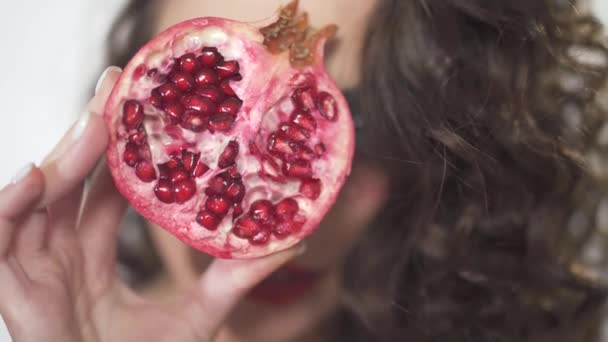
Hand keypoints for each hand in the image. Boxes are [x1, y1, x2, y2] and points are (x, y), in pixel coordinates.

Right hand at [0, 67, 302, 341]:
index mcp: (94, 254)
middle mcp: (62, 255)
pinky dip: (9, 208)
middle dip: (89, 133)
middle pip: (69, 181)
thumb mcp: (200, 315)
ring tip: (97, 122)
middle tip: (116, 85)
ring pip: (36, 201)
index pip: (102, 188)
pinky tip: (36, 176)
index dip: (117, 146)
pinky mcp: (14, 295)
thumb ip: (238, 276)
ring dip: (61, 158)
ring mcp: (35, 272)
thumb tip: (294, 240)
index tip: (140, 102)